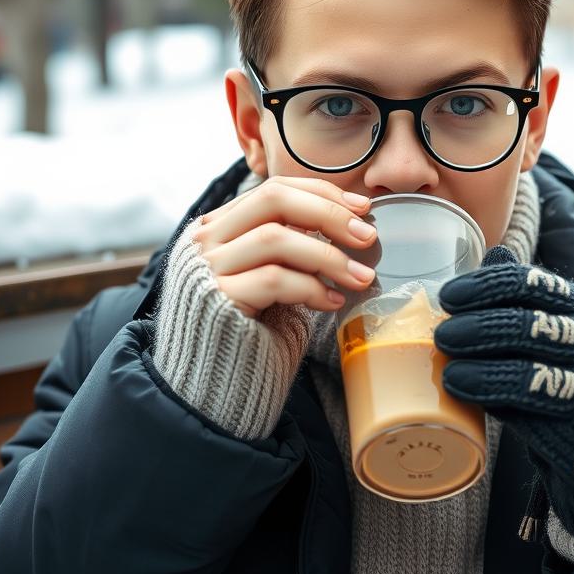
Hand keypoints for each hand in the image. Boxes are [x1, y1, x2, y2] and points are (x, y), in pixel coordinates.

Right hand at [187, 177, 379, 320]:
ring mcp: (208, 268)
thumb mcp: (266, 276)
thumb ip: (287, 247)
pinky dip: (310, 288)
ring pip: (274, 238)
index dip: (322, 194)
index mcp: (218, 228)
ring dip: (327, 256)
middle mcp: (206, 241)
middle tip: (367, 237)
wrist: (211, 383)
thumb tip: (346, 221)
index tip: (362, 208)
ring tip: (360, 277)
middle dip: (328, 213)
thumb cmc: (248, 330)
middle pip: (272, 200)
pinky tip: (332, 302)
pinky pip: (273, 280)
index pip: (274, 190)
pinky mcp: (217, 299)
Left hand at [434, 249, 573, 544]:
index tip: (449, 296)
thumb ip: (528, 302)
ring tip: (449, 370)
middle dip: (483, 328)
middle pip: (535, 326)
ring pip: (536, 373)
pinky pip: (537, 415)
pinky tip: (470, 396)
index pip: (535, 285)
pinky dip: (500, 403)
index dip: (488, 287)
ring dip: (486, 369)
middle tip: (443, 334)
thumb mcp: (562, 334)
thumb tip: (492, 254)